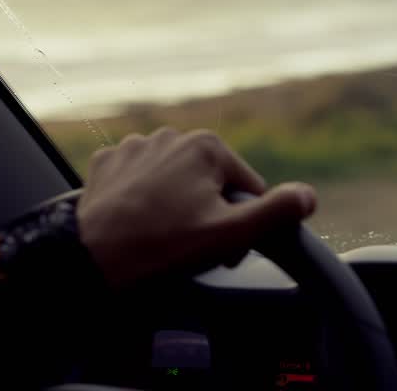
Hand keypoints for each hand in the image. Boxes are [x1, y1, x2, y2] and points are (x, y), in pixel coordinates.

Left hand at [76, 127, 315, 289]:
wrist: (88, 260)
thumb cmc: (160, 247)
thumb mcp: (229, 234)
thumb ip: (276, 212)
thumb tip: (308, 196)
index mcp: (207, 146)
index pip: (246, 189)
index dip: (242, 224)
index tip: (223, 250)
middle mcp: (171, 136)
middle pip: (211, 183)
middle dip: (209, 214)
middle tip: (193, 249)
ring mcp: (135, 148)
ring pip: (176, 183)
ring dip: (177, 207)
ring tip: (162, 240)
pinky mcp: (107, 164)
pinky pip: (140, 183)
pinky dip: (144, 202)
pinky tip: (138, 225)